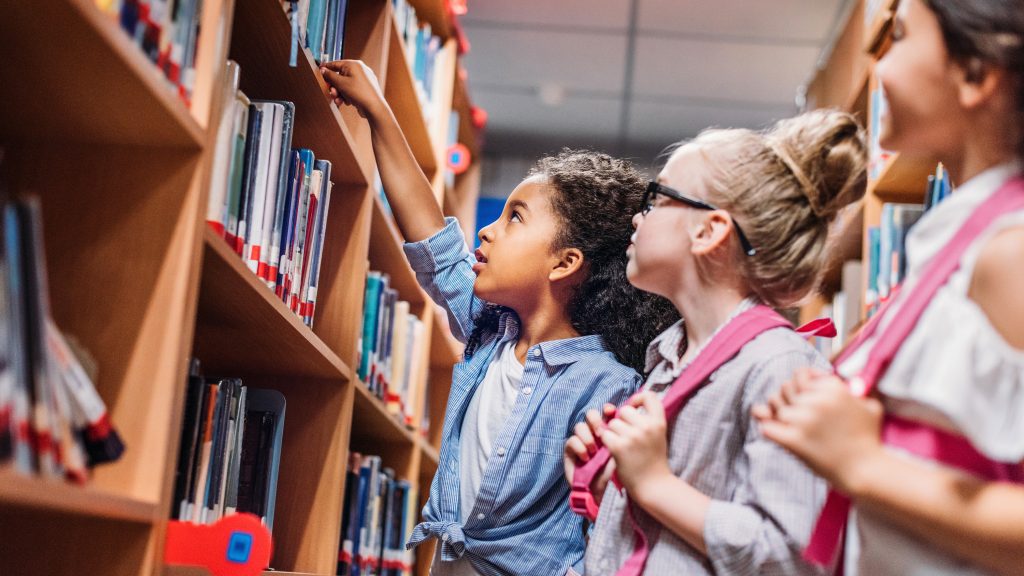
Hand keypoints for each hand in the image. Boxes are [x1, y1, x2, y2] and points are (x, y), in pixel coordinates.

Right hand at [319, 59, 386, 119]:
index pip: (336, 63)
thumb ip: (330, 76)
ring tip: (338, 100)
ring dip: (339, 93)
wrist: (374, 108)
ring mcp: (363, 80)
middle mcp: (359, 70)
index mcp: (354, 64)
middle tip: (330, 92)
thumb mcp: (340, 83)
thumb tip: (323, 70)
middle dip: (334, 86)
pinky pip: (351, 90)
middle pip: (340, 76)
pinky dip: (346, 96)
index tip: (319, 71)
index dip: (326, 68)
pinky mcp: (364, 89)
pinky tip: (346, 102)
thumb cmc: (359, 93)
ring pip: (345, 84)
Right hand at [564, 404, 616, 506]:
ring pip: (580, 426)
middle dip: (595, 419)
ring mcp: (581, 441)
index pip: (606, 413)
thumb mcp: (620, 453)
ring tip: (594, 450)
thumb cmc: (612, 474)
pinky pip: (571, 440)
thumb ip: (619, 437)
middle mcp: (593, 434)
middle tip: (601, 432)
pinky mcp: (570, 451)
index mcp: (608, 432)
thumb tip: (621, 421)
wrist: (600, 492)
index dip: (607, 409)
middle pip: (590, 414)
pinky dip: (579, 447)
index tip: (611, 411)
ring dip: (587, 436)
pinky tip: (586, 458)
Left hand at [601, 393, 672, 500]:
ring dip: (614, 433)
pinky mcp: (618, 447)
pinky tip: (616, 451)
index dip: (638, 398)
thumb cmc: (653, 459)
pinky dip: (607, 442)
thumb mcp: (658, 435)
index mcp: (659, 422)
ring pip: (612, 423)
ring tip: (624, 446)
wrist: (653, 485)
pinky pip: (605, 435)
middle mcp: (646, 427)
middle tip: (628, 436)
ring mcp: (632, 436)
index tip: (635, 408)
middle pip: (624, 410)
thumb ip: (648, 419)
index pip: (649, 395)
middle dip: (622, 421)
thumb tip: (629, 403)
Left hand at [753, 367, 884, 493]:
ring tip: (793, 426)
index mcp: (834, 388)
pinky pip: (767, 427)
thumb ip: (851, 388)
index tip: (806, 397)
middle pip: (785, 389)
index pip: (800, 374)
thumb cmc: (867, 439)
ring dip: (779, 415)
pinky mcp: (795, 441)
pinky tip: (776, 434)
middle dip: (789, 399)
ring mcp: (805, 420)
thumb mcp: (868, 406)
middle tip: (799, 413)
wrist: (866, 471)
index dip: (800, 385)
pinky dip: (768, 429)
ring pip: (775, 406)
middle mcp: (819, 401)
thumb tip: (823, 377)